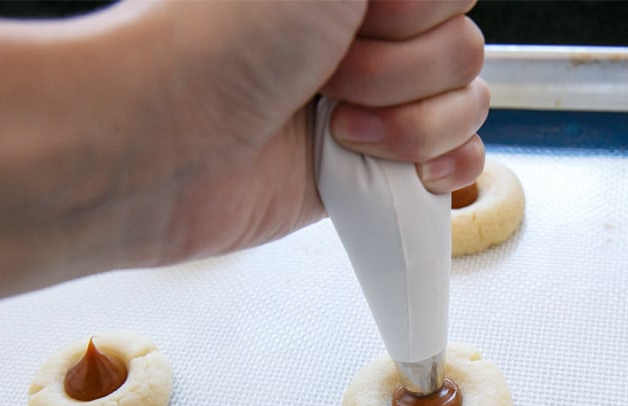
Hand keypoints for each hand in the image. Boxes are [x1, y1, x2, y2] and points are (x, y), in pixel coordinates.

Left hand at [123, 0, 486, 264]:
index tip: (364, 16)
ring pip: (464, 107)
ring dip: (411, 125)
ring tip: (337, 127)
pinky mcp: (368, 168)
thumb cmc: (217, 41)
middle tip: (331, 74)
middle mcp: (361, 34)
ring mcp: (370, 103)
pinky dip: (441, 167)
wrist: (163, 146)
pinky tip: (398, 165)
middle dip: (405, 70)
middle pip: (463, 48)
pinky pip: (453, 162)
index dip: (418, 9)